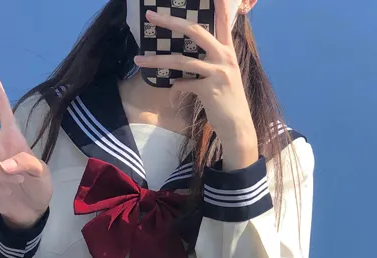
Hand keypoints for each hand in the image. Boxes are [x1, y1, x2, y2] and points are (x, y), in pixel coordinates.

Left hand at [133, 1, 258, 169]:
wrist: (237, 127)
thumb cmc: (227, 102)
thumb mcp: (224, 77)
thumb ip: (210, 63)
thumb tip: (187, 60)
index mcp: (228, 51)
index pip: (223, 21)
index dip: (219, 4)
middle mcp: (225, 57)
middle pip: (195, 31)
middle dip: (170, 21)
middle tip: (151, 15)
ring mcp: (218, 73)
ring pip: (181, 60)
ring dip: (157, 60)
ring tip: (139, 59)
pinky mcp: (210, 90)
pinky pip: (184, 84)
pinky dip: (176, 87)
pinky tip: (174, 89)